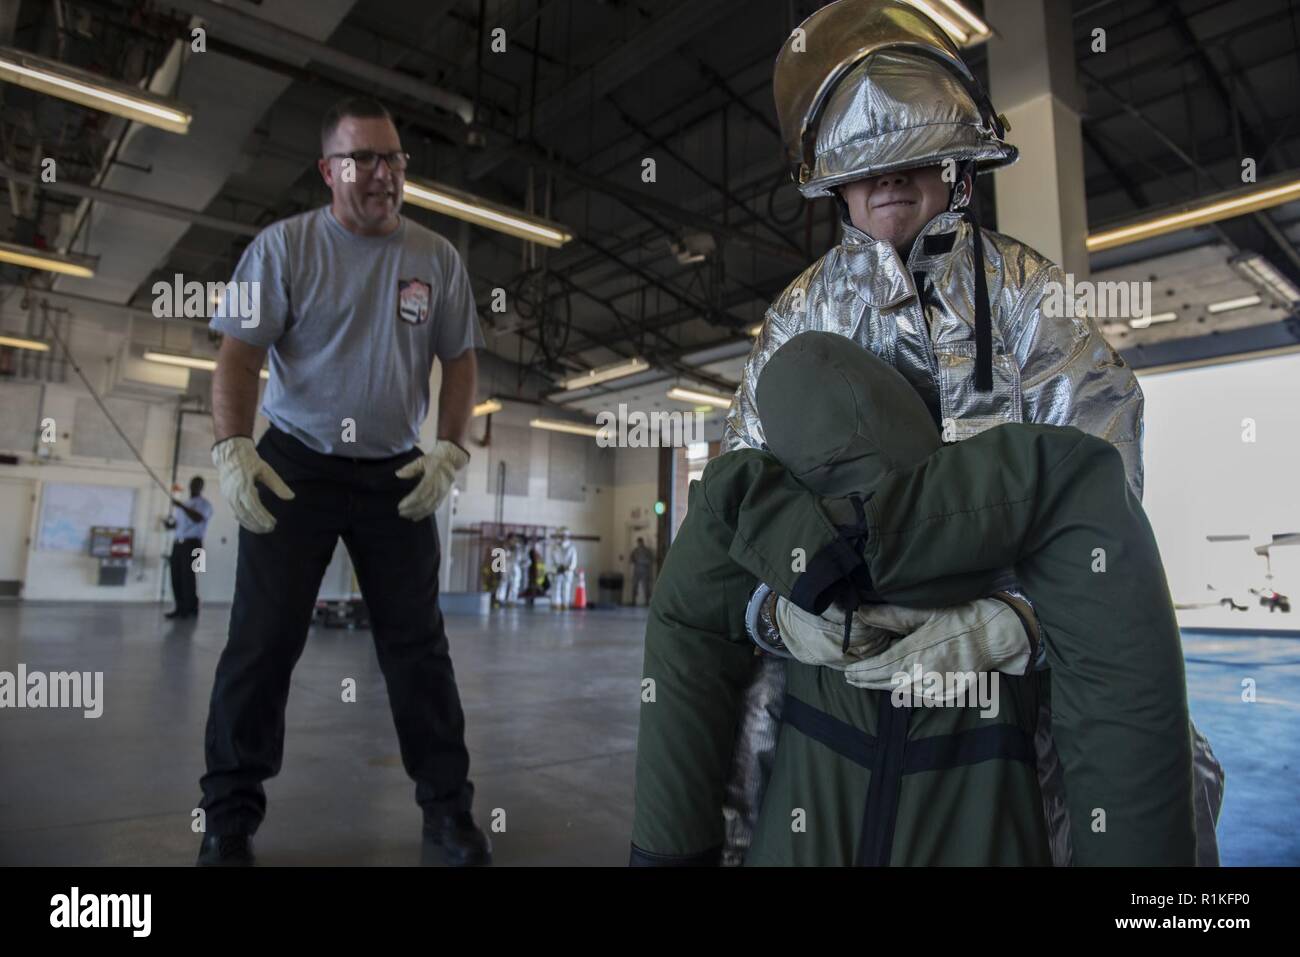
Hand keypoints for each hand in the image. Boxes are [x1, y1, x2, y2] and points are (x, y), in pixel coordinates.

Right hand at [211, 436, 294, 533]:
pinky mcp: (227, 498)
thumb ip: (278, 485)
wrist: (231, 455)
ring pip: (239, 516)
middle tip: (270, 529)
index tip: (273, 523)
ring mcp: (228, 497)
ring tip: (264, 530)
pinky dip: (244, 521)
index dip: (262, 517)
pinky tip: (253, 524)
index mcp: (243, 486)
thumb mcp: (266, 470)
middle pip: (245, 514)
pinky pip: (235, 513)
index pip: (253, 507)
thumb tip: (291, 497)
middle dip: (258, 524)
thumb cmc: (250, 462)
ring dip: (251, 525)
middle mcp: (233, 494)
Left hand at [395, 439, 468, 520]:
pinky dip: (425, 514)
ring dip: (417, 513)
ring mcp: (441, 494)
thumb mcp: (422, 460)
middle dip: (412, 509)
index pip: (420, 493)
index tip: (400, 506)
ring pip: (429, 507)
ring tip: (406, 516)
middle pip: (424, 503)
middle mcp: (438, 488)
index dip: (410, 501)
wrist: (450, 461)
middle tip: (400, 512)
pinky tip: (416, 517)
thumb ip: (410, 468)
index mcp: (432, 479)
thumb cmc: (433, 461)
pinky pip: (434, 508)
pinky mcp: (442, 497)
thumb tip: (398, 474)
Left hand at [775, 594, 1036, 694]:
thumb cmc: (958, 618)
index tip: (847, 672)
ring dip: (884, 688)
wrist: (993, 634)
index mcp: (916, 652)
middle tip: (851, 678)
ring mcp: (938, 686)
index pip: (880, 667)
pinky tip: (898, 689)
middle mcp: (924, 673)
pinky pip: (922, 697)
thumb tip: (861, 612)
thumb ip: (890, 615)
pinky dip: (906, 693)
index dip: (862, 672)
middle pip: (888, 682)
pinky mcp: (949, 693)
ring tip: (868, 682)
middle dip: (867, 681)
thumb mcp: (924, 612)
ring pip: (903, 692)